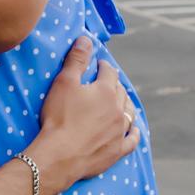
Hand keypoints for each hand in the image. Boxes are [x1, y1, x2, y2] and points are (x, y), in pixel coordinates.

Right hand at [31, 38, 138, 194]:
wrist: (60, 155)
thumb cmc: (60, 117)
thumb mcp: (64, 82)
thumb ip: (77, 60)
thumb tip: (86, 39)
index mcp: (106, 91)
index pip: (109, 72)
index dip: (103, 66)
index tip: (99, 65)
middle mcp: (118, 110)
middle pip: (121, 92)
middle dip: (114, 85)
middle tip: (107, 82)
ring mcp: (120, 131)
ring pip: (129, 113)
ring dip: (126, 105)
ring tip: (121, 102)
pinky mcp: (118, 150)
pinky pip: (132, 140)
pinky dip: (134, 133)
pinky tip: (134, 130)